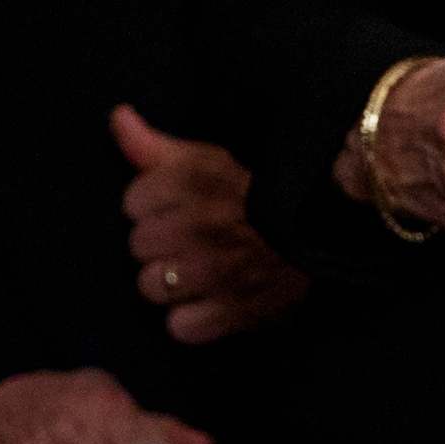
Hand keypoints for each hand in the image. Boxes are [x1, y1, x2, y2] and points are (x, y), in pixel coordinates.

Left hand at [112, 105, 296, 340]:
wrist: (326, 235)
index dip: (151, 207)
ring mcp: (215, 272)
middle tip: (190, 242)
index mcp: (195, 182)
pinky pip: (179, 327)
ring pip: (150, 287)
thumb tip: (118, 116)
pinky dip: (192, 321)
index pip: (132, 202)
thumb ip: (155, 145)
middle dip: (159, 245)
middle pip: (137, 245)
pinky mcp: (232, 314)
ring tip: (196, 274)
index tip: (175, 209)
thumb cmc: (258, 196)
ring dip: (169, 286)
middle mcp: (201, 225)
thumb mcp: (211, 159)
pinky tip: (209, 304)